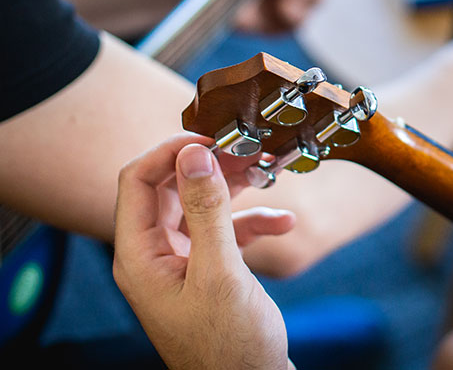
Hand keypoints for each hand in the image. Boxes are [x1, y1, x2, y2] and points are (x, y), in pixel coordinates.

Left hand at [113, 135, 292, 369]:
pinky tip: (283, 222)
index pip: (139, 181)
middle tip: (247, 148)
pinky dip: (253, 220)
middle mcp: (155, 254)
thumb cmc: (229, 347)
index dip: (171, 151)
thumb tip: (193, 153)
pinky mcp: (208, 268)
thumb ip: (206, 210)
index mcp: (141, 256)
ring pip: (202, 204)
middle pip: (174, 187)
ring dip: (235, 188)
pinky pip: (225, 229)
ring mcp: (182, 261)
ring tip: (267, 171)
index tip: (211, 136)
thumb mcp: (220, 272)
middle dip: (211, 165)